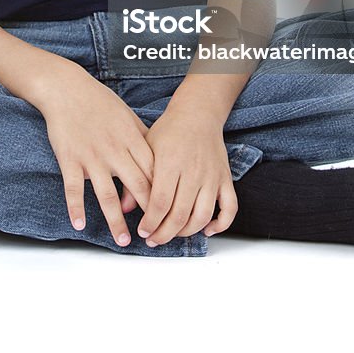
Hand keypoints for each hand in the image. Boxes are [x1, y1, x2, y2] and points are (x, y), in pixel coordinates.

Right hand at [38, 60, 154, 247]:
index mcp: (131, 140)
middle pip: (136, 187)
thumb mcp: (127, 115)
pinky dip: (76, 208)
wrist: (67, 89)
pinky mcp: (70, 160)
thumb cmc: (99, 101)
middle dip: (147, 213)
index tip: (169, 212)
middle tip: (154, 235)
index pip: (153, 172)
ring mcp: (91, 158)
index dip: (163, 194)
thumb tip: (159, 158)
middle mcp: (114, 151)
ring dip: (116, 220)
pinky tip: (79, 225)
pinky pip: (73, 189)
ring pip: (107, 195)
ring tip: (123, 240)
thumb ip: (143, 138)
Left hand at [120, 105, 237, 245]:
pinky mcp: (225, 178)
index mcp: (170, 163)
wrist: (197, 114)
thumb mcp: (146, 148)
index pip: (160, 203)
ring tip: (173, 234)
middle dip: (164, 233)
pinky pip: (230, 208)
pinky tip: (207, 230)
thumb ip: (135, 178)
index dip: (151, 222)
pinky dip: (221, 224)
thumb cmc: (169, 131)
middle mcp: (192, 171)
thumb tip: (123, 208)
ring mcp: (212, 176)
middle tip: (154, 238)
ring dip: (187, 232)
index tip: (142, 231)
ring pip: (203, 216)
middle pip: (180, 215)